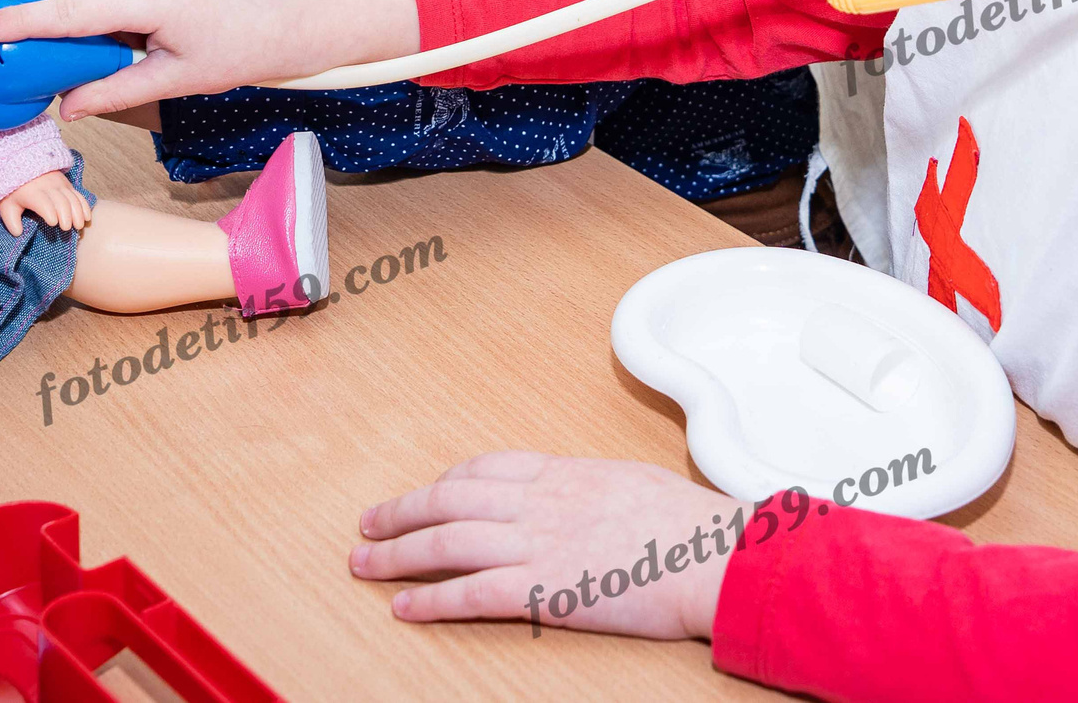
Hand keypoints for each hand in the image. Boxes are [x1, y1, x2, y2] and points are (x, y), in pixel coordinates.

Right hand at [0, 0, 418, 117]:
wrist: (297, 11)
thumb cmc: (245, 48)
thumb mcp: (178, 79)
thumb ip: (115, 91)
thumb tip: (66, 108)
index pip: (68, 11)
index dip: (21, 21)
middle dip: (54, 19)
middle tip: (53, 60)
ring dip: (84, 8)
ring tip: (111, 47)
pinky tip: (132, 27)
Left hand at [0, 167, 90, 233]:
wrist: (23, 166)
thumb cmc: (14, 191)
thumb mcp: (8, 205)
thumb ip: (11, 221)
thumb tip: (18, 234)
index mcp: (33, 194)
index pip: (44, 203)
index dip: (50, 213)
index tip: (53, 223)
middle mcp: (48, 188)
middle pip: (61, 202)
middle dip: (66, 216)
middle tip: (67, 229)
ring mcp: (60, 185)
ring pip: (72, 199)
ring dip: (78, 213)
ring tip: (79, 226)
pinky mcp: (67, 185)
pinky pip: (79, 195)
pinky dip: (85, 206)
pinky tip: (87, 217)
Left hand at [353, 453, 745, 640]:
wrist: (712, 555)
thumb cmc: (688, 524)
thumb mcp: (632, 483)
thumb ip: (591, 490)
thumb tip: (581, 499)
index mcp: (564, 474)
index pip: (485, 468)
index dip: (444, 482)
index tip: (425, 493)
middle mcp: (540, 502)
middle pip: (451, 498)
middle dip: (403, 510)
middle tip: (370, 522)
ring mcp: (538, 544)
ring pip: (446, 541)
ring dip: (397, 552)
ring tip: (365, 563)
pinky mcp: (543, 589)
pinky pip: (470, 591)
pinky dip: (430, 598)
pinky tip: (403, 607)